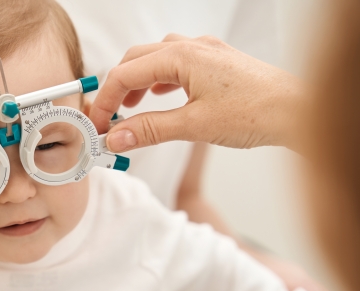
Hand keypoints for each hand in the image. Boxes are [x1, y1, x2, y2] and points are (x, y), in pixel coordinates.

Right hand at [89, 34, 306, 152]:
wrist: (298, 111)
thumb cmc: (255, 112)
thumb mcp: (193, 125)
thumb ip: (149, 130)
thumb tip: (115, 138)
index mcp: (181, 56)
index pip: (125, 74)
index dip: (106, 101)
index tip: (97, 124)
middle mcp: (192, 47)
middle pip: (136, 60)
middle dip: (117, 88)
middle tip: (107, 117)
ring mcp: (206, 52)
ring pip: (156, 58)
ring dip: (137, 82)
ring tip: (129, 109)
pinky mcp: (217, 63)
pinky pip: (177, 63)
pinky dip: (160, 80)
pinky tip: (160, 96)